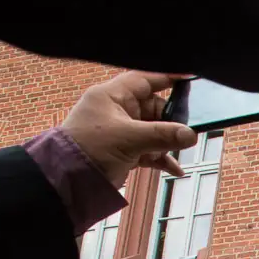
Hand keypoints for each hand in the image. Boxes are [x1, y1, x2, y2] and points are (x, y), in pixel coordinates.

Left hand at [61, 72, 198, 188]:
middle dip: (170, 122)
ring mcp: (121, 131)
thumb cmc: (89, 150)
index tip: (189, 79)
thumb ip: (162, 136)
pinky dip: (161, 159)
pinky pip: (149, 150)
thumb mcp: (129, 139)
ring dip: (167, 143)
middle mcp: (117, 110)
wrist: (68, 180)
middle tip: (186, 132)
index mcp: (112, 95)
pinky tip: (175, 169)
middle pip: (154, 108)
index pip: (144, 79)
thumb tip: (190, 135)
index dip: (167, 77)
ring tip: (177, 152)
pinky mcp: (124, 151)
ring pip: (154, 131)